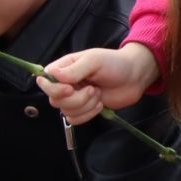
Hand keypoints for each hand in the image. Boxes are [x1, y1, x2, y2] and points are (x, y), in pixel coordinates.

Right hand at [37, 44, 159, 125]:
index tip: (70, 88)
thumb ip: (72, 70)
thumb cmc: (114, 63)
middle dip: (76, 99)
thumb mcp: (93, 60)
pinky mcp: (83, 110)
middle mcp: (64, 84)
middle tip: (93, 89)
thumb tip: (51, 75)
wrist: (135, 77)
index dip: (54, 89)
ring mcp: (73, 98)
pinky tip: (100, 104)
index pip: (45, 82)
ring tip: (98, 94)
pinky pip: (75, 119)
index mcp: (63, 69)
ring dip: (85, 105)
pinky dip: (88, 114)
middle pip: (54, 100)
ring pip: (65, 111)